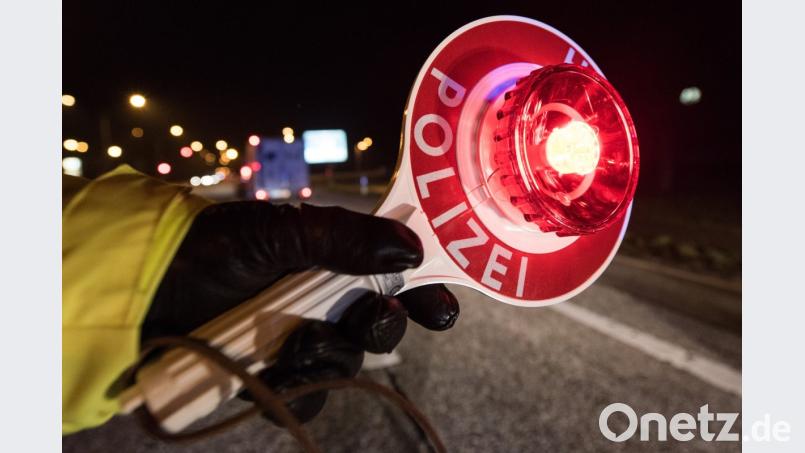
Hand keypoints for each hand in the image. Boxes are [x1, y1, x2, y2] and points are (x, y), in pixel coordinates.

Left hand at [143, 202, 458, 421]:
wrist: (150, 287)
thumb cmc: (215, 247)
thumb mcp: (282, 231)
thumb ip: (346, 238)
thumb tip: (413, 246)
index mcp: (330, 262)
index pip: (392, 279)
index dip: (423, 294)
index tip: (442, 307)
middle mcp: (320, 302)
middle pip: (378, 325)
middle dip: (385, 323)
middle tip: (377, 314)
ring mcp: (297, 342)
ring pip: (346, 361)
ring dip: (334, 352)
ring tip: (301, 340)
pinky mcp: (271, 378)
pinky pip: (307, 394)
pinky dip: (300, 385)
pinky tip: (279, 369)